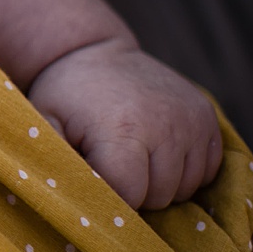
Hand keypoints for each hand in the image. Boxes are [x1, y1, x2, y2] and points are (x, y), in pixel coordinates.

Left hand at [27, 39, 223, 209]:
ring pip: (184, 188)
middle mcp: (166, 125)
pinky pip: (207, 171)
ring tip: (133, 157)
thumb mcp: (45, 122)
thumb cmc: (66, 96)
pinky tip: (157, 151)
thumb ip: (55, 159)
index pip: (130, 195)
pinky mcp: (207, 117)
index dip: (109, 198)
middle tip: (111, 165)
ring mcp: (192, 120)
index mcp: (124, 129)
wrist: (95, 53)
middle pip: (159, 196)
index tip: (94, 182)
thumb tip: (65, 197)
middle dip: (134, 192)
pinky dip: (184, 171)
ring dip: (160, 184)